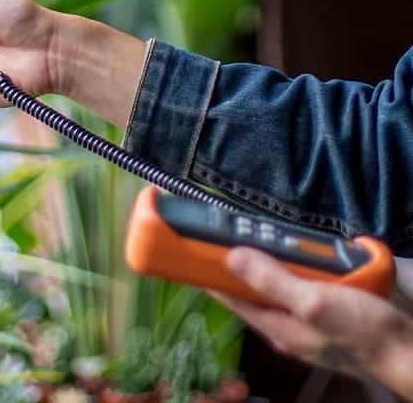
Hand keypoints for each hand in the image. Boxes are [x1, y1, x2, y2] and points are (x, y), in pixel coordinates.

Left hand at [213, 247, 412, 398]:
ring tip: (260, 236)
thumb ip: (272, 281)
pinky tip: (300, 253)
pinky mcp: (327, 314)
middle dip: (241, 263)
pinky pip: (301, 288)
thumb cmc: (360, 330)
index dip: (210, 274)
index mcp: (275, 326)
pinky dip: (296, 269)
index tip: (192, 249)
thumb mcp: (312, 302)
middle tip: (229, 232)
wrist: (409, 350)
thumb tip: (230, 256)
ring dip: (270, 263)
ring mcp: (306, 321)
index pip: (230, 297)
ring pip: (277, 288)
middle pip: (252, 291)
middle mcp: (285, 326)